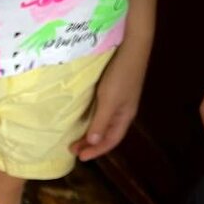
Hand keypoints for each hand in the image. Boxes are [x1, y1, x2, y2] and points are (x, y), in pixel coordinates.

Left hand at [72, 32, 151, 162]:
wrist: (131, 46)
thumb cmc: (120, 75)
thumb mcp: (109, 101)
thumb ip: (101, 122)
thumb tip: (94, 142)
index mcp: (124, 116)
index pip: (111, 141)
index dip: (96, 151)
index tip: (80, 157)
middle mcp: (123, 111)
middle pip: (107, 134)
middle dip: (91, 144)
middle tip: (72, 149)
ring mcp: (119, 100)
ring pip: (104, 123)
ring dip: (90, 133)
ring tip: (76, 139)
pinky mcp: (114, 89)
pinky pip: (102, 111)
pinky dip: (92, 120)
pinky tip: (84, 118)